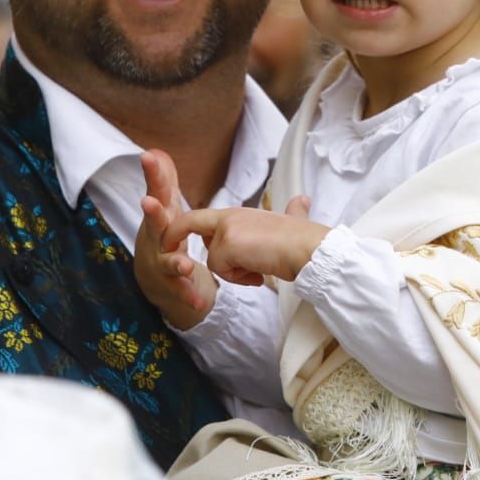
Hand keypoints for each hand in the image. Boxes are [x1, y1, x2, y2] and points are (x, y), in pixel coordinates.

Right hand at [131, 150, 216, 330]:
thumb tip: (156, 150)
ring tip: (185, 264)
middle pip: (154, 224)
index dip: (153, 174)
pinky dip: (189, 294)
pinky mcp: (170, 284)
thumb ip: (163, 181)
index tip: (148, 156)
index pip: (157, 191)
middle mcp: (155, 239)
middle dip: (153, 213)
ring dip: (175, 262)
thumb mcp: (165, 207)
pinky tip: (199, 300)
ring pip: (167, 261)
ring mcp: (160, 262)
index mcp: (159, 216)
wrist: (151, 279)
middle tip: (149, 202)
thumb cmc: (162, 234)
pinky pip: (181, 290)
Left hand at [164, 196, 325, 284]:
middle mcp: (230, 216)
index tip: (170, 239)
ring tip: (257, 269)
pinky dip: (239, 278)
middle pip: (192, 226)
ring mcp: (227, 229)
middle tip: (177, 251)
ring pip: (212, 259)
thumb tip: (302, 201)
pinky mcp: (227, 244)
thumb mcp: (292, 220)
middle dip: (180, 240)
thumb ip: (292, 212)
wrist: (309, 249)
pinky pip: (221, 270)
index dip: (184, 227)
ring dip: (232, 272)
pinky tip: (258, 273)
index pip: (203, 218)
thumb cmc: (304, 240)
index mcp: (240, 212)